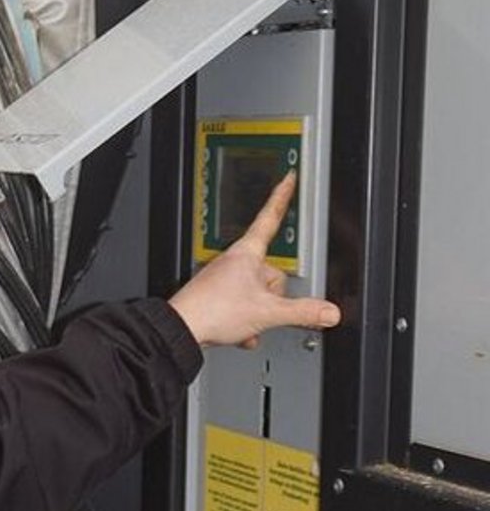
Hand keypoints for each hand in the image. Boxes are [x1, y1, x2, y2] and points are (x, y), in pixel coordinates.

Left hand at [168, 172, 340, 347]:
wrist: (182, 328)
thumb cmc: (213, 310)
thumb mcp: (269, 312)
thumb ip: (303, 312)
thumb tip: (328, 312)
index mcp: (247, 253)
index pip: (270, 217)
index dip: (282, 197)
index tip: (288, 178)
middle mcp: (234, 260)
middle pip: (272, 272)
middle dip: (273, 295)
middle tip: (262, 309)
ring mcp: (224, 277)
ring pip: (259, 293)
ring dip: (259, 313)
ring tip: (245, 322)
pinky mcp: (217, 295)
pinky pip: (244, 305)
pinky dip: (247, 321)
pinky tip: (240, 332)